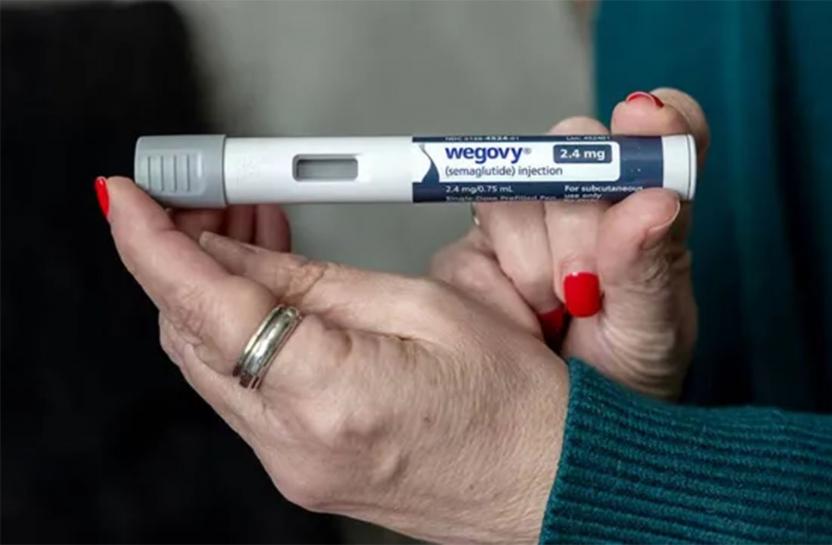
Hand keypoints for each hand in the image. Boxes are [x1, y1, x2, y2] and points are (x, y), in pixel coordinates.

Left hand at [100, 178, 566, 543]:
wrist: (548, 481)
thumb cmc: (516, 401)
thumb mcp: (425, 308)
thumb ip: (316, 281)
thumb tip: (236, 251)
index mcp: (333, 397)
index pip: (208, 310)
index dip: (153, 245)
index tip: (124, 198)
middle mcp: (296, 445)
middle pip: (193, 337)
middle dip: (184, 258)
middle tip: (206, 197)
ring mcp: (293, 467)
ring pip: (212, 364)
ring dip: (215, 293)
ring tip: (251, 230)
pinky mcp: (301, 470)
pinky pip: (243, 392)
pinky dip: (242, 335)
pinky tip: (271, 291)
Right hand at [430, 89, 708, 398]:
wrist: (552, 439)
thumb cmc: (622, 384)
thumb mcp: (654, 336)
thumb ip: (654, 269)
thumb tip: (655, 201)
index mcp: (649, 210)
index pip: (664, 135)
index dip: (657, 120)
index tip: (647, 120)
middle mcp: (589, 203)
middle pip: (576, 147)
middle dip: (581, 217)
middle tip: (588, 286)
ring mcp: (527, 222)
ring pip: (517, 189)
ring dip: (536, 259)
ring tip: (556, 313)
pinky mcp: (474, 252)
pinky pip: (472, 239)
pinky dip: (498, 283)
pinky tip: (520, 318)